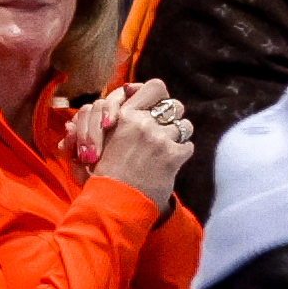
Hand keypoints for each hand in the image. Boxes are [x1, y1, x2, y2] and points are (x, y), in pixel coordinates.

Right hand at [80, 79, 192, 212]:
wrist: (113, 201)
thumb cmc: (102, 172)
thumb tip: (127, 89)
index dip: (159, 96)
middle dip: (171, 117)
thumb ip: (111, 113)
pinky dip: (181, 154)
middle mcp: (144, 123)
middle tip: (163, 130)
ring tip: (165, 149)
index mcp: (125, 115)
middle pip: (174, 106)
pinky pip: (188, 147)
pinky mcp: (173, 156)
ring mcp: (159, 138)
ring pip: (184, 126)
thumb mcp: (99, 138)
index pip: (155, 87)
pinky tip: (170, 163)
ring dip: (177, 136)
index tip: (155, 106)